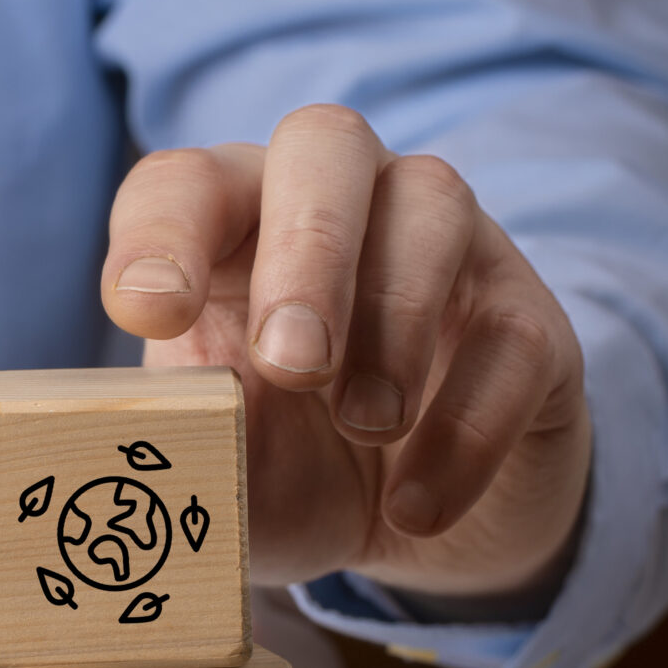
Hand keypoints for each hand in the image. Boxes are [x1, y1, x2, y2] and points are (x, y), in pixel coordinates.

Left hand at [101, 106, 589, 602]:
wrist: (414, 522)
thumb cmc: (287, 467)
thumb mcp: (219, 473)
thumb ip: (178, 451)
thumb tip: (137, 449)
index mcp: (233, 226)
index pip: (185, 185)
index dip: (161, 235)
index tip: (147, 311)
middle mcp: (341, 204)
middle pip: (325, 145)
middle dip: (307, 248)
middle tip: (291, 364)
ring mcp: (447, 246)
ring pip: (434, 204)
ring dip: (393, 319)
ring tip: (366, 429)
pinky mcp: (529, 319)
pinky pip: (514, 332)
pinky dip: (465, 424)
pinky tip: (415, 506)